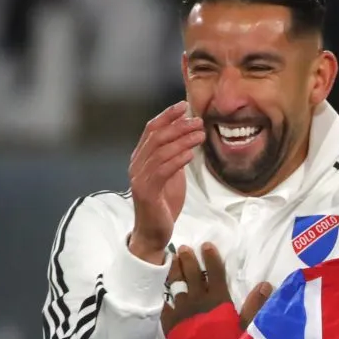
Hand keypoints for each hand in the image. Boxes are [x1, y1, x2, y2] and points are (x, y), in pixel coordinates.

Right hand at [128, 102, 204, 263]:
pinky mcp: (146, 192)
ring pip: (161, 151)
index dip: (167, 115)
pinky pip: (162, 170)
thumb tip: (189, 137)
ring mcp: (140, 178)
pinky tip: (191, 153)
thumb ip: (176, 156)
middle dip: (178, 125)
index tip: (184, 105)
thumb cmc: (164, 203)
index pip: (152, 129)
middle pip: (156, 137)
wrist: (154, 232)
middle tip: (198, 120)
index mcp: (141, 158)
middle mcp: (137, 165)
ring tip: (200, 134)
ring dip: (182, 140)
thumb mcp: (172, 175)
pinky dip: (178, 159)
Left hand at [161, 242, 271, 334]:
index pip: (215, 272)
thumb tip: (266, 285)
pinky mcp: (171, 321)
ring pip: (176, 285)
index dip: (211, 258)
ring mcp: (182, 309)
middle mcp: (199, 299)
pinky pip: (166, 303)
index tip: (206, 245)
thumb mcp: (247, 325)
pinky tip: (162, 288)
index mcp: (218, 298)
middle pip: (192, 274)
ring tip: (172, 260)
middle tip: (184, 248)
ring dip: (174, 271)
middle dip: (188, 259)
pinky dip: (164, 294)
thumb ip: (255, 304)